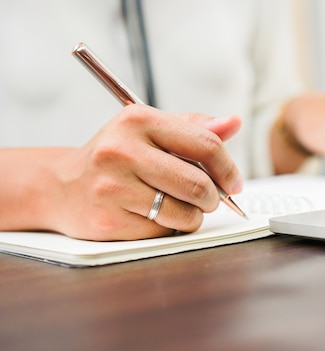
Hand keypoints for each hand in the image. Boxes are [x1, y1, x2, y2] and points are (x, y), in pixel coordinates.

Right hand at [46, 105, 242, 240]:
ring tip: (179, 205)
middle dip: (214, 198)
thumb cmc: (117, 156)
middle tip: (210, 199)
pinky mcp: (108, 220)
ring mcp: (112, 186)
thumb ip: (195, 128)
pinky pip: (163, 230)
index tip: (234, 183)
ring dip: (193, 215)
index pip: (205, 144)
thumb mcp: (152, 130)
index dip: (228, 168)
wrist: (63, 186)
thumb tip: (233, 123)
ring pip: (185, 212)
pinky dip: (168, 226)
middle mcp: (122, 150)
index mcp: (139, 119)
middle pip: (198, 184)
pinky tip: (151, 214)